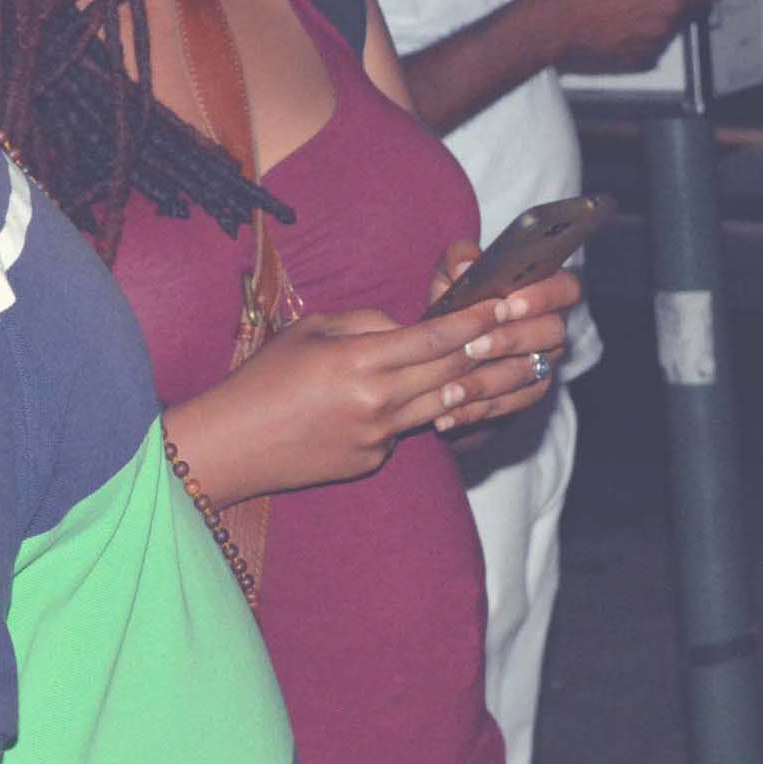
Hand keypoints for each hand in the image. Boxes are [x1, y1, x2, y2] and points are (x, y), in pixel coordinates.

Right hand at [168, 283, 570, 505]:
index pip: (435, 337)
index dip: (475, 319)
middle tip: (531, 333)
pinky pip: (410, 428)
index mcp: (359, 361)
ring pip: (444, 404)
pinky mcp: (373, 461)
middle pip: (452, 373)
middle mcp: (377, 402)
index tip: (505, 302)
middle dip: (495, 351)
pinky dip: (424, 411)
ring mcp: (378, 437)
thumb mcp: (311, 332)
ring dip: (480, 385)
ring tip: (516, 366)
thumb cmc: (264, 378)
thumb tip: (408, 326)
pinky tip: (436, 398)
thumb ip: (366, 323)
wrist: (231, 447)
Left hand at [424, 240, 575, 443]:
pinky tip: (446, 416)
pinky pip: (511, 406)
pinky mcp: (527, 395)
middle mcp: (551, 327)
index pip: (566, 288)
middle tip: (473, 347)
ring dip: (486, 383)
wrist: (443, 354)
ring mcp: (543, 363)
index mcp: (542, 291)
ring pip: (530, 374)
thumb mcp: (450, 278)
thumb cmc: (455, 304)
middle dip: (511, 340)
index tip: (506, 305)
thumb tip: (466, 265)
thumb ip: (458, 262)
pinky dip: (476, 412)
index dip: (542, 296)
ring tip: (448, 392)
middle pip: (553, 332)